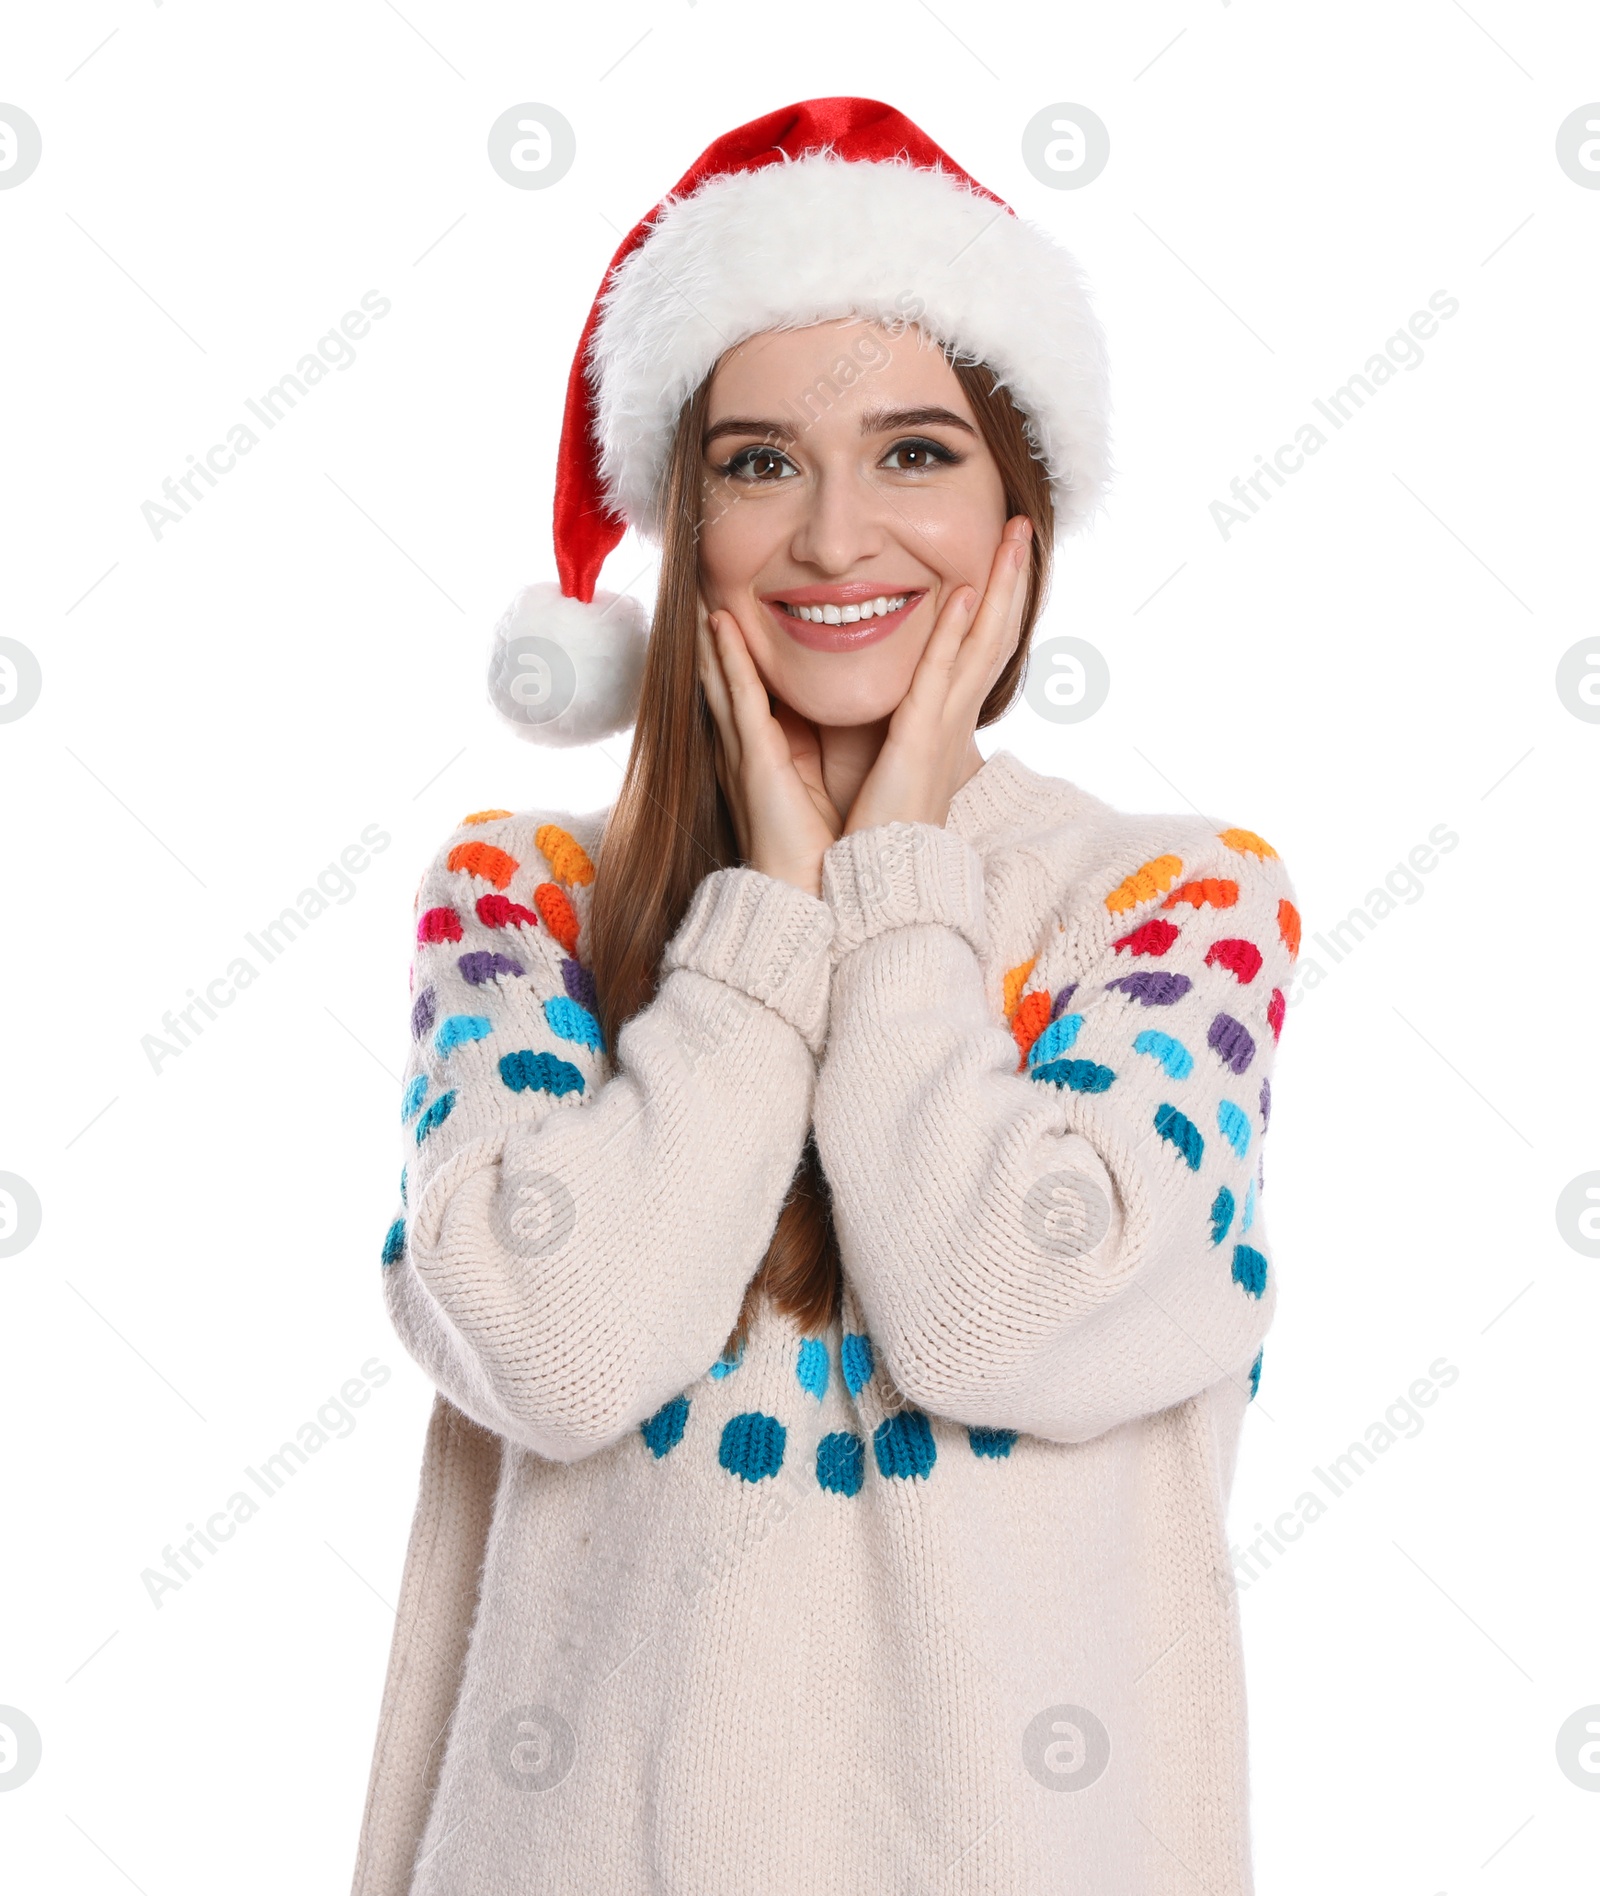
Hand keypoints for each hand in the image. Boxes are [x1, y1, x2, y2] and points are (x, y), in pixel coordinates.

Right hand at [696, 594, 841, 896]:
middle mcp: (746, 751)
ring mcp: (744, 753)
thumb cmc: (820, 853)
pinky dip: (729, 662)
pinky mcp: (755, 761)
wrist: (811, 896)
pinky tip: (720, 627)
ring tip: (703, 591)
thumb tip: (841, 731)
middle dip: (712, 638)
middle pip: (723, 680)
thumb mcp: (821, 791)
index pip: (746, 694)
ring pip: (722, 680)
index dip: (733, 656)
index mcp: (765, 758)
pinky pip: (740, 699)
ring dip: (712, 637)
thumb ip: (820, 757)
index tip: (731, 615)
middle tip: (703, 587)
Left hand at [842, 516, 1032, 835]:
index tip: (1004, 553)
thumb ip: (894, 717)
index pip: (980, 646)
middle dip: (1012, 578)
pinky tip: (967, 592)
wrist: (879, 876)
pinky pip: (941, 676)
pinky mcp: (921, 740)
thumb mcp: (889, 754)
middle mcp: (956, 717)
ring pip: (983, 643)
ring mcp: (944, 726)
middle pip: (995, 633)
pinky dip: (955, 633)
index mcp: (947, 719)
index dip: (997, 598)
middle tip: (1024, 526)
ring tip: (1014, 538)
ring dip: (1000, 587)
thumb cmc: (877, 825)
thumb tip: (889, 694)